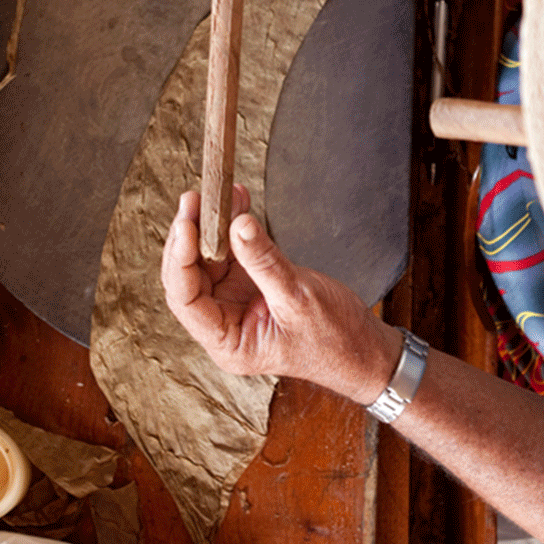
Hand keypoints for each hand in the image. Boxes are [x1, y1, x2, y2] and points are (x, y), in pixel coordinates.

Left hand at [162, 186, 401, 403]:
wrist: (363, 349)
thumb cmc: (333, 341)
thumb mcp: (298, 298)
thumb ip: (264, 262)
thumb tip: (236, 225)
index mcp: (227, 343)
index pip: (187, 300)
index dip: (180, 260)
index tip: (186, 225)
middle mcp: (224, 323)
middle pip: (190, 277)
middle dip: (190, 236)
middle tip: (194, 200)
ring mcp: (235, 303)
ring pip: (208, 260)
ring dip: (211, 227)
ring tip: (218, 194)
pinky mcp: (251, 286)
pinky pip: (233, 253)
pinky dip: (233, 228)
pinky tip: (237, 203)